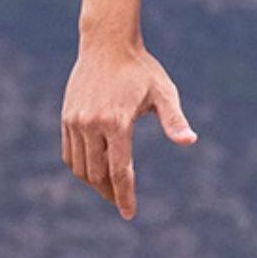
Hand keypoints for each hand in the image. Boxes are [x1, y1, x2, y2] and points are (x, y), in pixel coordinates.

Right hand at [60, 38, 196, 220]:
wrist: (107, 43)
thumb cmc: (141, 69)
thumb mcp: (164, 92)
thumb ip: (174, 120)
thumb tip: (189, 141)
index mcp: (117, 122)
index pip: (120, 171)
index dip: (125, 196)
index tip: (128, 214)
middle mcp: (91, 124)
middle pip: (98, 174)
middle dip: (109, 192)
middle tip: (121, 201)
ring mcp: (75, 121)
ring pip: (80, 167)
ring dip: (94, 182)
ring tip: (108, 189)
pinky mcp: (66, 117)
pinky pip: (70, 153)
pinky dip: (80, 167)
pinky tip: (94, 170)